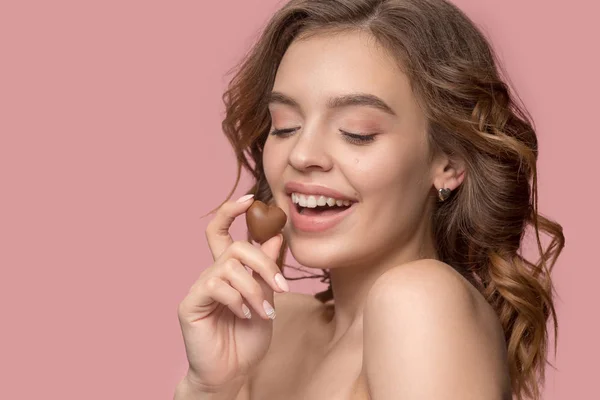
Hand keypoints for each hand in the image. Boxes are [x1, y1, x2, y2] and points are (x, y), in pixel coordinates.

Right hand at [177, 195, 287, 391]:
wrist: (231, 373)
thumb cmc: (247, 339)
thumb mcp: (267, 300)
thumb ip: (267, 270)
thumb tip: (275, 236)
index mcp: (229, 270)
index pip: (223, 231)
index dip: (232, 210)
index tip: (251, 198)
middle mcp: (212, 274)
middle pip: (235, 246)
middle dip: (264, 262)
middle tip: (282, 285)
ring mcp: (200, 287)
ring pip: (230, 266)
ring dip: (255, 289)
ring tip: (265, 312)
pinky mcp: (191, 303)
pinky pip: (216, 286)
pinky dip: (237, 299)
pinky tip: (244, 315)